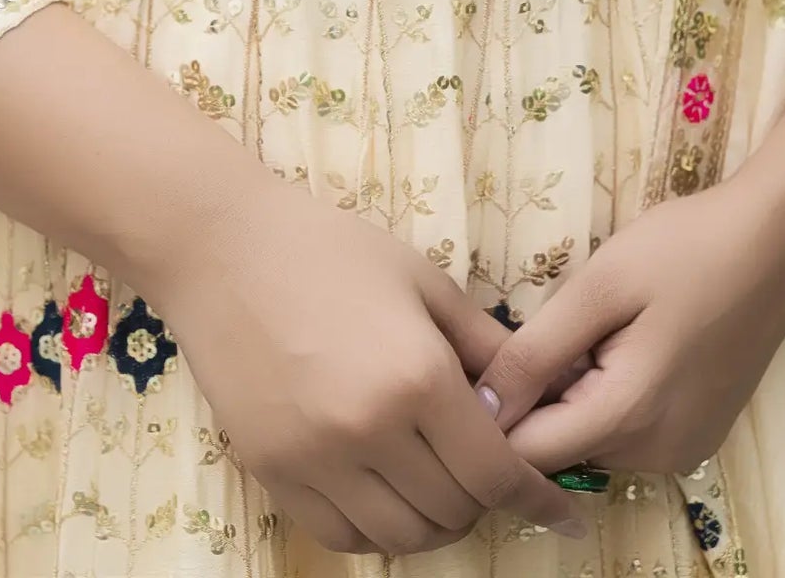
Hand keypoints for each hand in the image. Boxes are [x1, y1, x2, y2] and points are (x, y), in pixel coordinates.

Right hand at [160, 179, 588, 556]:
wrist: (222, 248)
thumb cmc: (330, 248)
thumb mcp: (423, 279)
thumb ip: (484, 344)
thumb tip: (540, 393)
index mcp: (418, 377)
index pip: (496, 472)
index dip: (538, 498)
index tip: (563, 511)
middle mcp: (369, 431)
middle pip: (454, 511)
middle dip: (485, 500)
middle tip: (487, 470)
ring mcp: (315, 460)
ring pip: (402, 536)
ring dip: (435, 521)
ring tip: (439, 483)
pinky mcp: (272, 473)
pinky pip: (342, 536)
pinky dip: (378, 529)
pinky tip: (387, 493)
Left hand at [474, 180, 784, 475]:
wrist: (778, 239)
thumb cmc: (686, 248)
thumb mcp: (599, 286)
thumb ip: (535, 352)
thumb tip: (480, 409)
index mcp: (630, 418)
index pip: (528, 455)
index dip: (496, 412)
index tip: (491, 357)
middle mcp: (659, 455)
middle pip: (560, 447)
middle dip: (540, 394)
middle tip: (557, 320)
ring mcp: (684, 450)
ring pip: (593, 438)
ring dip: (576, 392)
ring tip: (598, 324)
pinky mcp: (699, 436)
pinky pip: (628, 430)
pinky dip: (611, 394)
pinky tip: (628, 338)